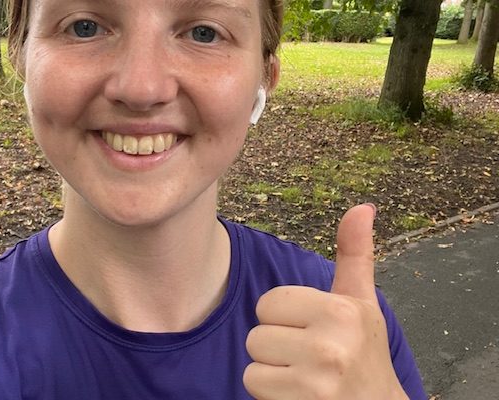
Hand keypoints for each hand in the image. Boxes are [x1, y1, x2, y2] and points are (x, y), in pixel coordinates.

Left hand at [243, 204, 408, 399]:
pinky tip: (299, 395)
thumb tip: (363, 206)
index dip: (284, 318)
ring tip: (305, 378)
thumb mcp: (362, 303)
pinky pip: (254, 386)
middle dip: (277, 348)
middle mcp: (331, 345)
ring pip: (252, 363)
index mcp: (341, 311)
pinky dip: (270, 394)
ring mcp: (316, 380)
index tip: (312, 332)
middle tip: (310, 360)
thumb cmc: (365, 353)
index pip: (268, 303)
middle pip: (256, 335)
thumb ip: (355, 255)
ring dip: (272, 373)